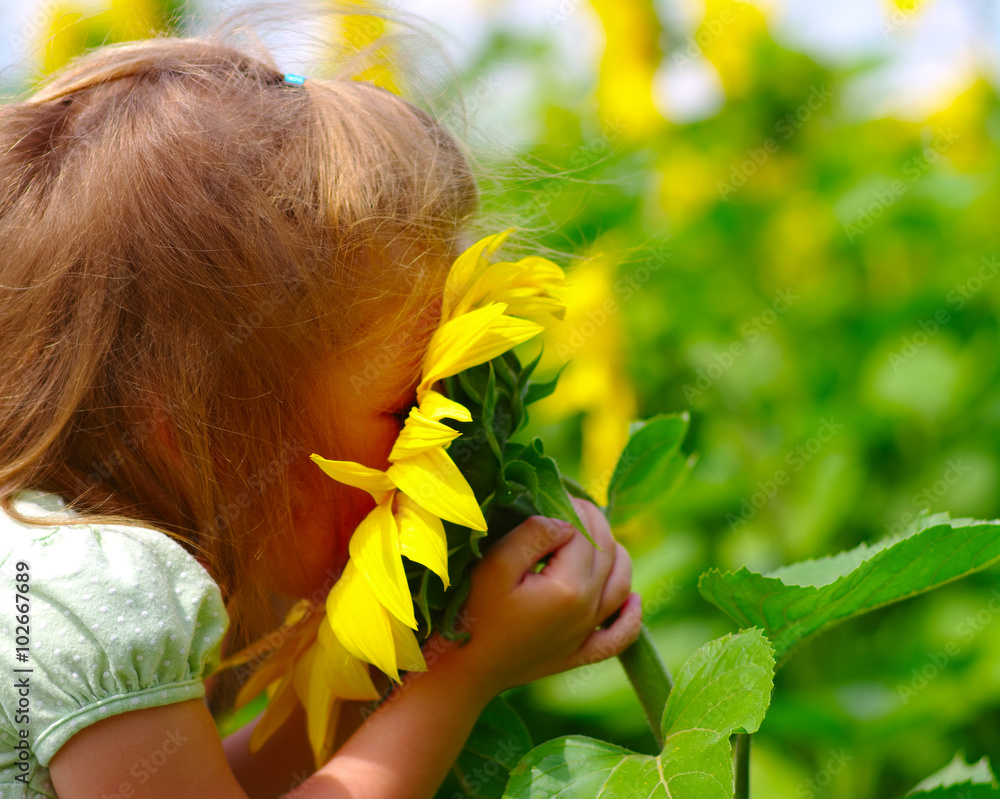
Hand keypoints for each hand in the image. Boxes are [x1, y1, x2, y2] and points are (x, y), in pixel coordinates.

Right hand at [439, 498, 641, 697]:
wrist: (462, 670)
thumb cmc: (473, 612)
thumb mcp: (495, 565)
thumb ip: (533, 536)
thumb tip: (566, 523)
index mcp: (569, 587)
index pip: (585, 533)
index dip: (573, 507)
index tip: (554, 493)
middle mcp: (587, 611)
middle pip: (608, 552)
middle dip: (594, 522)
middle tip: (571, 504)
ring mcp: (586, 635)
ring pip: (622, 584)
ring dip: (616, 554)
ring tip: (595, 535)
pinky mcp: (579, 655)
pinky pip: (620, 637)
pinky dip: (632, 616)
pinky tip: (634, 600)